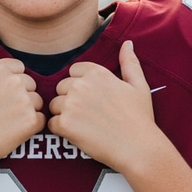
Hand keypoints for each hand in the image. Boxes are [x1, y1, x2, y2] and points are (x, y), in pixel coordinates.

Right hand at [0, 40, 45, 170]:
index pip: (19, 68)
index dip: (11, 82)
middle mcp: (13, 81)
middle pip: (30, 84)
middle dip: (21, 96)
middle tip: (2, 112)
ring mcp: (24, 101)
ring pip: (37, 101)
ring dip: (28, 111)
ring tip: (7, 123)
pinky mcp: (31, 121)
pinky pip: (41, 119)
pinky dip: (31, 127)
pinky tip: (14, 132)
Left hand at [48, 40, 158, 168]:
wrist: (138, 148)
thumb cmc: (140, 118)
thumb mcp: (139, 86)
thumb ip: (129, 63)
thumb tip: (127, 43)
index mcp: (97, 72)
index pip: (72, 72)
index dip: (80, 86)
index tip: (92, 100)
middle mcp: (81, 85)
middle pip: (61, 88)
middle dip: (70, 100)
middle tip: (89, 116)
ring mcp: (71, 104)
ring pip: (54, 105)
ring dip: (64, 115)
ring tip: (84, 126)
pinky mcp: (65, 124)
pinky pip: (52, 124)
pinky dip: (61, 131)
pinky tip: (78, 135)